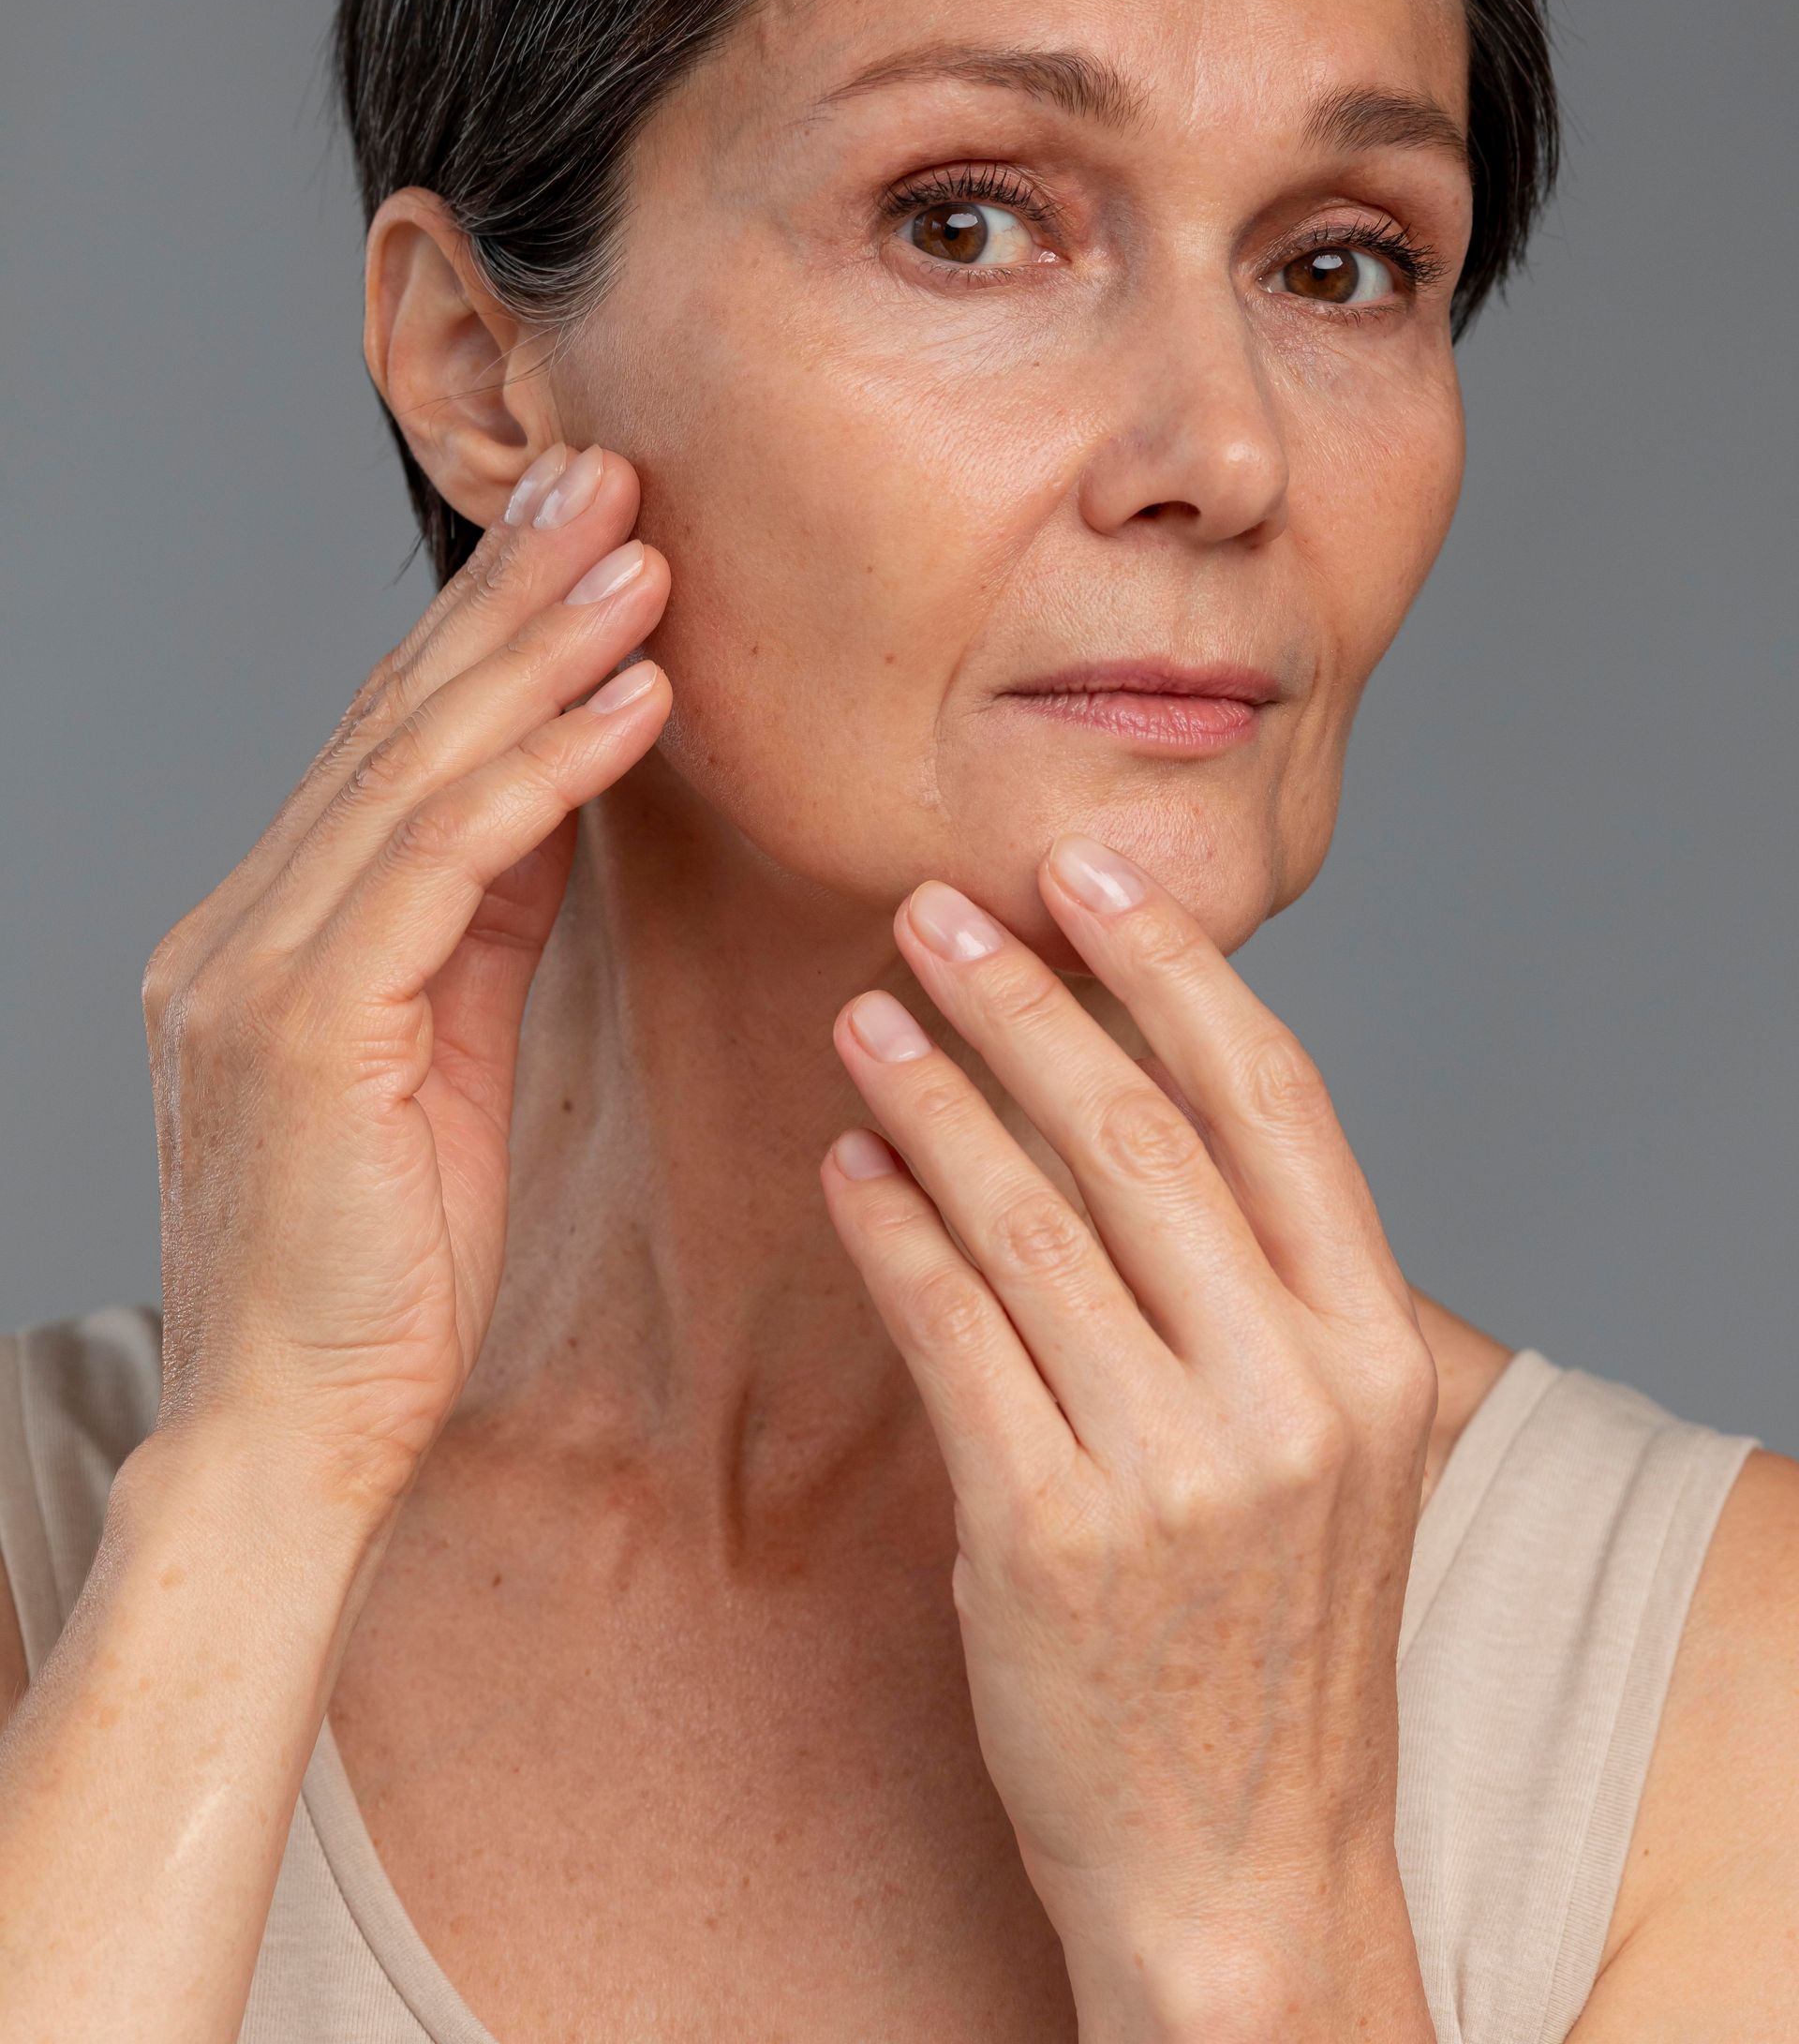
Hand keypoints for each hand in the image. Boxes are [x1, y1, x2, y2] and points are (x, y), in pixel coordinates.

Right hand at [141, 442, 670, 1517]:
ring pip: (418, 765)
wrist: (292, 1436)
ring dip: (542, 647)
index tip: (579, 522)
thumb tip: (557, 789)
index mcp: (269, 930)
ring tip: (642, 549)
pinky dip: (544, 769)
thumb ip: (479, 918)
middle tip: (610, 471)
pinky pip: (442, 862)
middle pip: (397, 719)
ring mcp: (254, 969)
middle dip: (512, 588)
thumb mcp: (444, 1055)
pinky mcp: (303, 1025)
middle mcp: (239, 923)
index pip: (390, 743)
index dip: (486, 624)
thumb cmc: (379, 1269)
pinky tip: (629, 697)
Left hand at [821, 835, 1437, 2040]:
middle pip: (1138, 1130)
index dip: (1172, 965)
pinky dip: (891, 1227)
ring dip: (932, 1094)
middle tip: (933, 909)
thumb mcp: (1330, 1446)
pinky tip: (849, 1166)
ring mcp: (1174, 1467)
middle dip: (1022, 999)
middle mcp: (1291, 1391)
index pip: (1273, 1099)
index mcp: (1373, 1349)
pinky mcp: (1052, 1536)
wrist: (1244, 1869)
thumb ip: (1263, 1280)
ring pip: (1028, 1215)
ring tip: (865, 1015)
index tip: (1085, 870)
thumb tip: (1133, 1081)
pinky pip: (950, 1329)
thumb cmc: (1269, 1634)